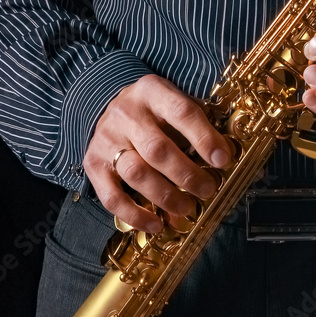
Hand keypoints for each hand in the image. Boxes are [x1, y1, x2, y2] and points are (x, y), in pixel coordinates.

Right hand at [83, 74, 232, 232]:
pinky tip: (156, 224)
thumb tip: (222, 159)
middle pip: (157, 149)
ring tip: (186, 208)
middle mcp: (126, 114)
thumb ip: (195, 124)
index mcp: (152, 91)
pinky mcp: (93, 163)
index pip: (181, 112)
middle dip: (187, 175)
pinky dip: (135, 215)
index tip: (223, 161)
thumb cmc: (153, 110)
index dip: (204, 138)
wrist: (106, 104)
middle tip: (207, 190)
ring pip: (136, 173)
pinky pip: (111, 196)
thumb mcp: (172, 101)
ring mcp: (106, 139)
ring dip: (165, 196)